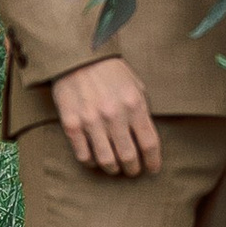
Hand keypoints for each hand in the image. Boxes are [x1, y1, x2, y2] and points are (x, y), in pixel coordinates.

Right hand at [51, 53, 161, 177]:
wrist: (78, 56)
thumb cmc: (110, 71)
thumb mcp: (135, 85)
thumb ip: (142, 111)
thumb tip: (146, 137)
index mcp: (134, 104)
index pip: (149, 143)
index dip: (153, 161)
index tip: (153, 169)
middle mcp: (114, 115)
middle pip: (128, 156)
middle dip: (133, 169)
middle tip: (133, 171)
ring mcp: (91, 121)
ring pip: (106, 161)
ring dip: (114, 169)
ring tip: (115, 167)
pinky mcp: (72, 124)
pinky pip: (83, 155)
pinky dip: (92, 162)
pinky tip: (95, 159)